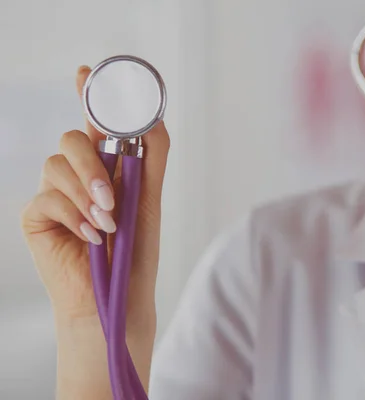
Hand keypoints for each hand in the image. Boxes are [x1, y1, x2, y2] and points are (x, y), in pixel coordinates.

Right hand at [21, 65, 169, 332]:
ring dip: (86, 194)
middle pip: (71, 139)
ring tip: (106, 224)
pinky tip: (90, 237)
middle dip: (91, 164)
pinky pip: (47, 197)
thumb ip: (150, 158)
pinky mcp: (37, 216)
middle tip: (112, 197)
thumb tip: (154, 117)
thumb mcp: (148, 199)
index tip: (85, 71)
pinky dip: (73, 215)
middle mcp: (78, 175)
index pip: (93, 123)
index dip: (87, 94)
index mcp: (106, 167)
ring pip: (56, 164)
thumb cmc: (134, 250)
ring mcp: (55, 193)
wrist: (115, 296)